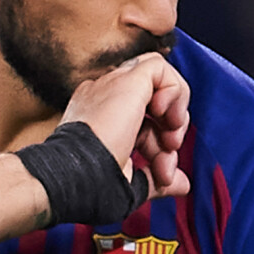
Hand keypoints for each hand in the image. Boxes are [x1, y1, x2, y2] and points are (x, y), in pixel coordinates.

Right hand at [61, 52, 190, 198]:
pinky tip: (168, 118)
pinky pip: (159, 68)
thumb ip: (155, 180)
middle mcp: (102, 97)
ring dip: (174, 109)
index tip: (162, 175)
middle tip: (167, 160)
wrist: (72, 178)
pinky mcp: (127, 81)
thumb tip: (182, 185)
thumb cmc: (87, 185)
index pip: (141, 123)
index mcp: (98, 118)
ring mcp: (112, 86)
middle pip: (151, 102)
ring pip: (157, 78)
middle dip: (168, 134)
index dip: (159, 149)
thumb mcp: (128, 184)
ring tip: (171, 139)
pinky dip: (174, 91)